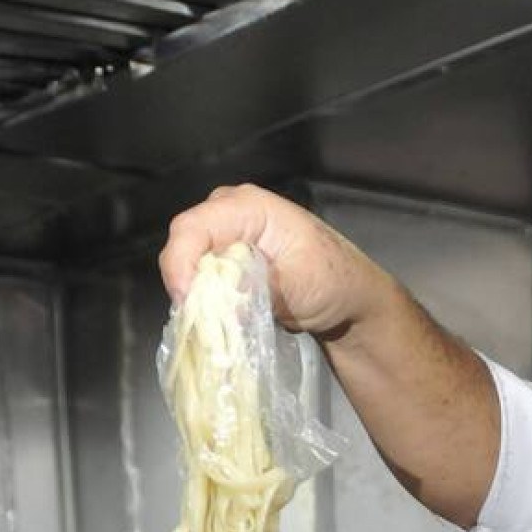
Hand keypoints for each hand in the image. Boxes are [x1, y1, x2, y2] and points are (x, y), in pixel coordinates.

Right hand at [159, 183, 387, 339]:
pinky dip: (206, 301)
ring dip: (196, 295)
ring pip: (191, 264)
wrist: (350, 299)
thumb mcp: (300, 284)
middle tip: (198, 319)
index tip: (185, 301)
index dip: (180, 264)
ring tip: (209, 324)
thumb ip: (259, 287)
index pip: (192, 227)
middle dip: (186, 282)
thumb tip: (224, 298)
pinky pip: (203, 279)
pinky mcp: (228, 262)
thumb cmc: (334, 281)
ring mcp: (227, 237)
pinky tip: (218, 320)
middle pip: (185, 244)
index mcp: (247, 207)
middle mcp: (229, 214)